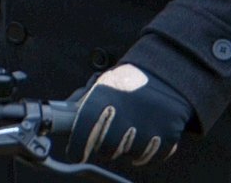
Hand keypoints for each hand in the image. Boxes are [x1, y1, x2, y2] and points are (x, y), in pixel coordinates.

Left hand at [63, 65, 191, 166]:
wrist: (167, 73)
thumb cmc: (130, 80)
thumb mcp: (103, 82)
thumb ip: (84, 100)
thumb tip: (63, 113)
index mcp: (104, 99)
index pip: (83, 134)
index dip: (77, 148)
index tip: (77, 153)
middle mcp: (124, 115)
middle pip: (107, 149)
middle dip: (103, 147)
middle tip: (105, 140)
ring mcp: (148, 127)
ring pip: (128, 155)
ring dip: (125, 149)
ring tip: (128, 133)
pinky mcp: (168, 135)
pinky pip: (150, 157)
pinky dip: (144, 153)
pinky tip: (143, 139)